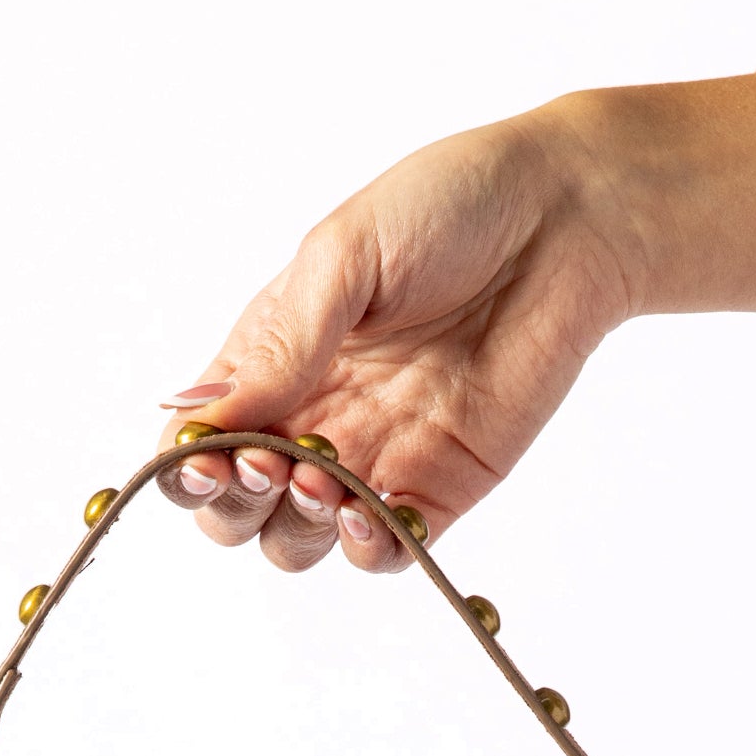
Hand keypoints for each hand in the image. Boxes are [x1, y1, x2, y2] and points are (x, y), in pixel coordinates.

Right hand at [159, 58, 755, 575]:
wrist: (566, 218)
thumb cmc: (450, 206)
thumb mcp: (343, 255)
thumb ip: (283, 343)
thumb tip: (212, 419)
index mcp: (271, 359)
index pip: (199, 440)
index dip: (189, 467)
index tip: (210, 458)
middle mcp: (311, 417)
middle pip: (238, 510)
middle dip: (234, 507)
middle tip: (269, 466)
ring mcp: (373, 458)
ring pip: (302, 540)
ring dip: (297, 528)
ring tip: (323, 479)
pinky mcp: (438, 488)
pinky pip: (386, 548)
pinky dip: (367, 550)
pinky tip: (369, 518)